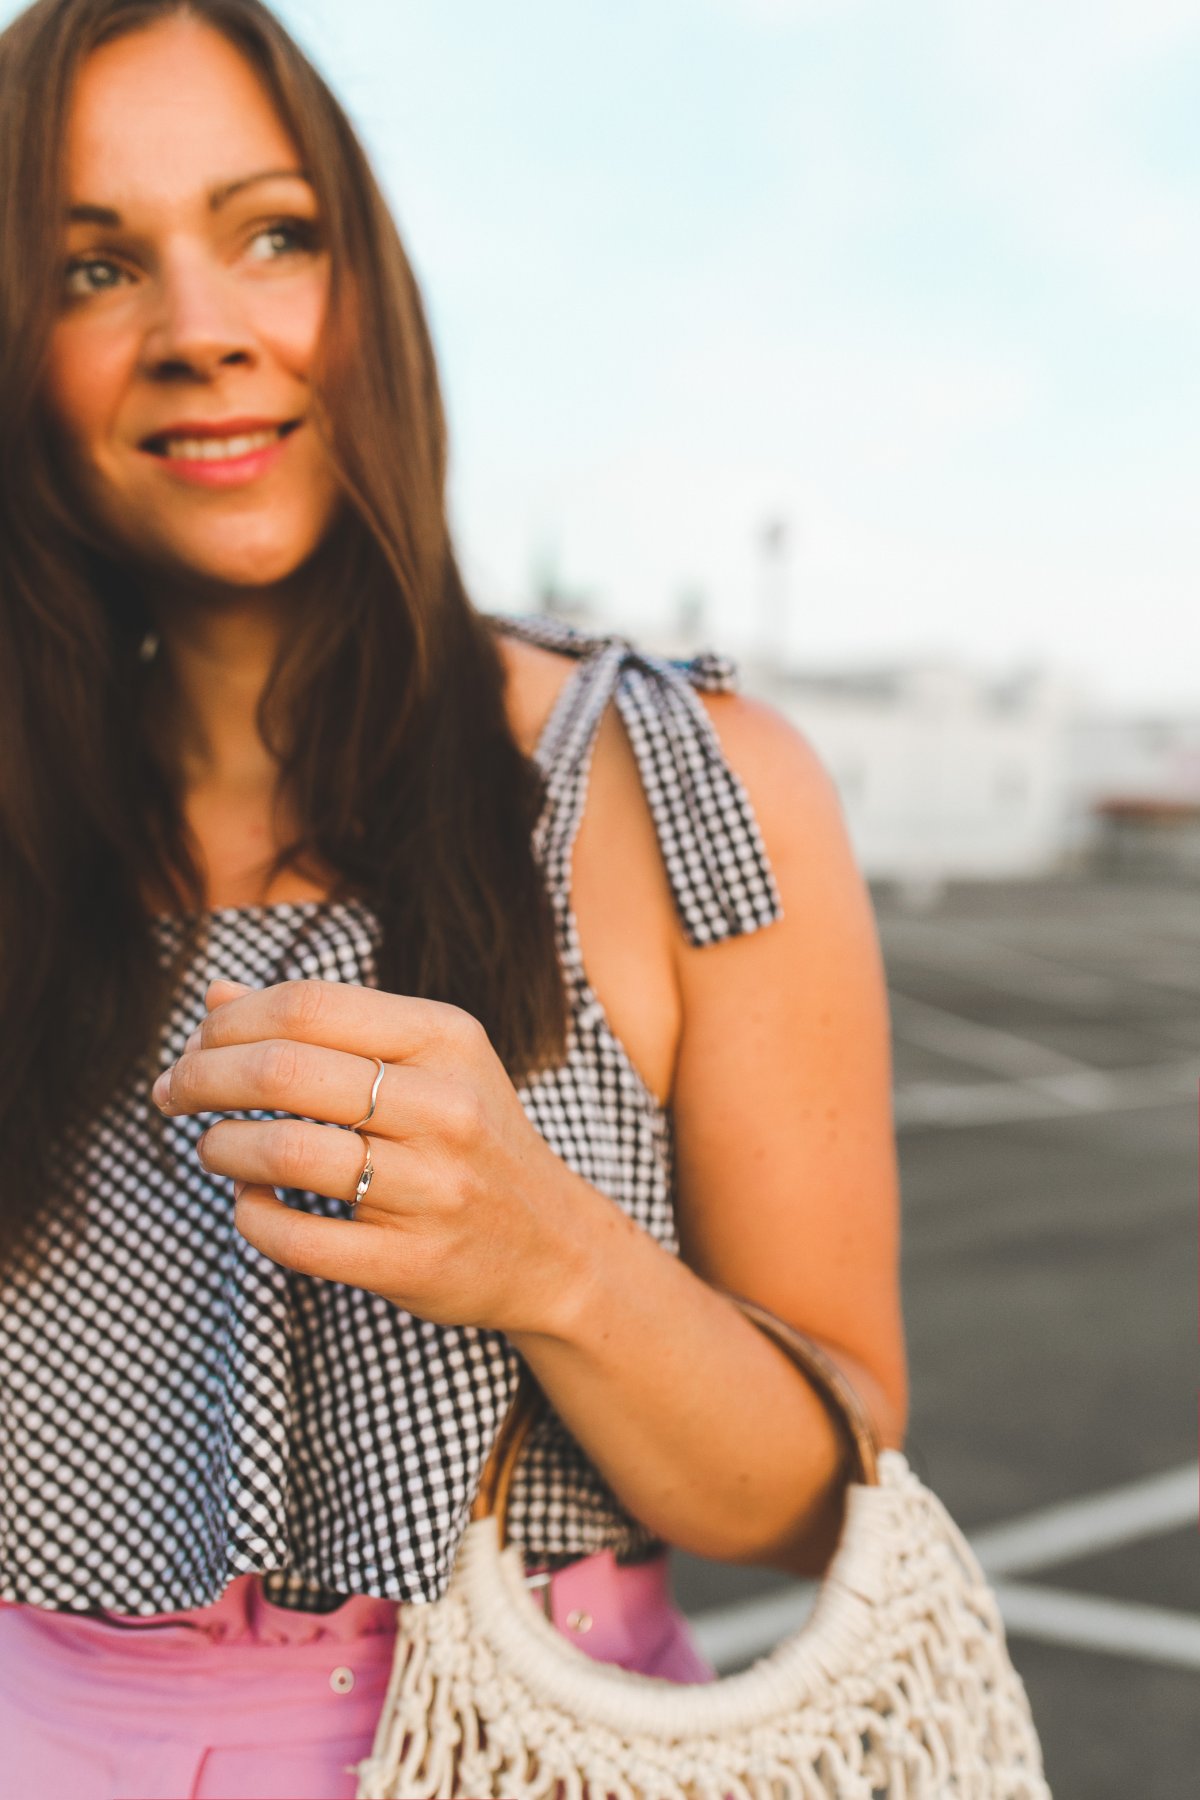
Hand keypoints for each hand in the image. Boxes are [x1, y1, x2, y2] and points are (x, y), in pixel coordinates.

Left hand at [151, 977, 583, 1334]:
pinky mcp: (412, 1263)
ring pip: (282, 1151)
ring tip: (214, 1147)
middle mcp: (446, 1107)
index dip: (229, 1023)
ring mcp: (433, 1189)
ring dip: (220, 1146)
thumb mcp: (424, 1061)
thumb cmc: (469, 1137)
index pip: (307, 1006)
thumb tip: (217, 994)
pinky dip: (250, 1215)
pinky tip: (250, 1201)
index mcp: (446, 1039)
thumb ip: (325, 1024)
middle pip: (284, 1071)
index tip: (195, 1046)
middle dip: (202, 1077)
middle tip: (173, 1093)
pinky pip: (295, 1238)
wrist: (554, 1245)